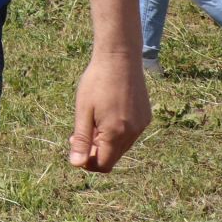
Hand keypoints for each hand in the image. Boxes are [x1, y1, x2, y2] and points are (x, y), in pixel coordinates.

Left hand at [67, 52, 149, 172]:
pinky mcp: (146, 116)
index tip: (76, 147)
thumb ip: (81, 139)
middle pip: (113, 156)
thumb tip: (76, 164)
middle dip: (94, 150)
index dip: (88, 162)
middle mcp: (133, 133)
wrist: (120, 56)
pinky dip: (118, 131)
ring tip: (92, 121)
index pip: (104, 165)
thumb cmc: (97, 81)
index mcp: (116, 133)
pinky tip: (106, 114)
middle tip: (78, 134)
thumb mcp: (83, 110)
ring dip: (106, 141)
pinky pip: (131, 133)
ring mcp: (142, 125)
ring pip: (122, 145)